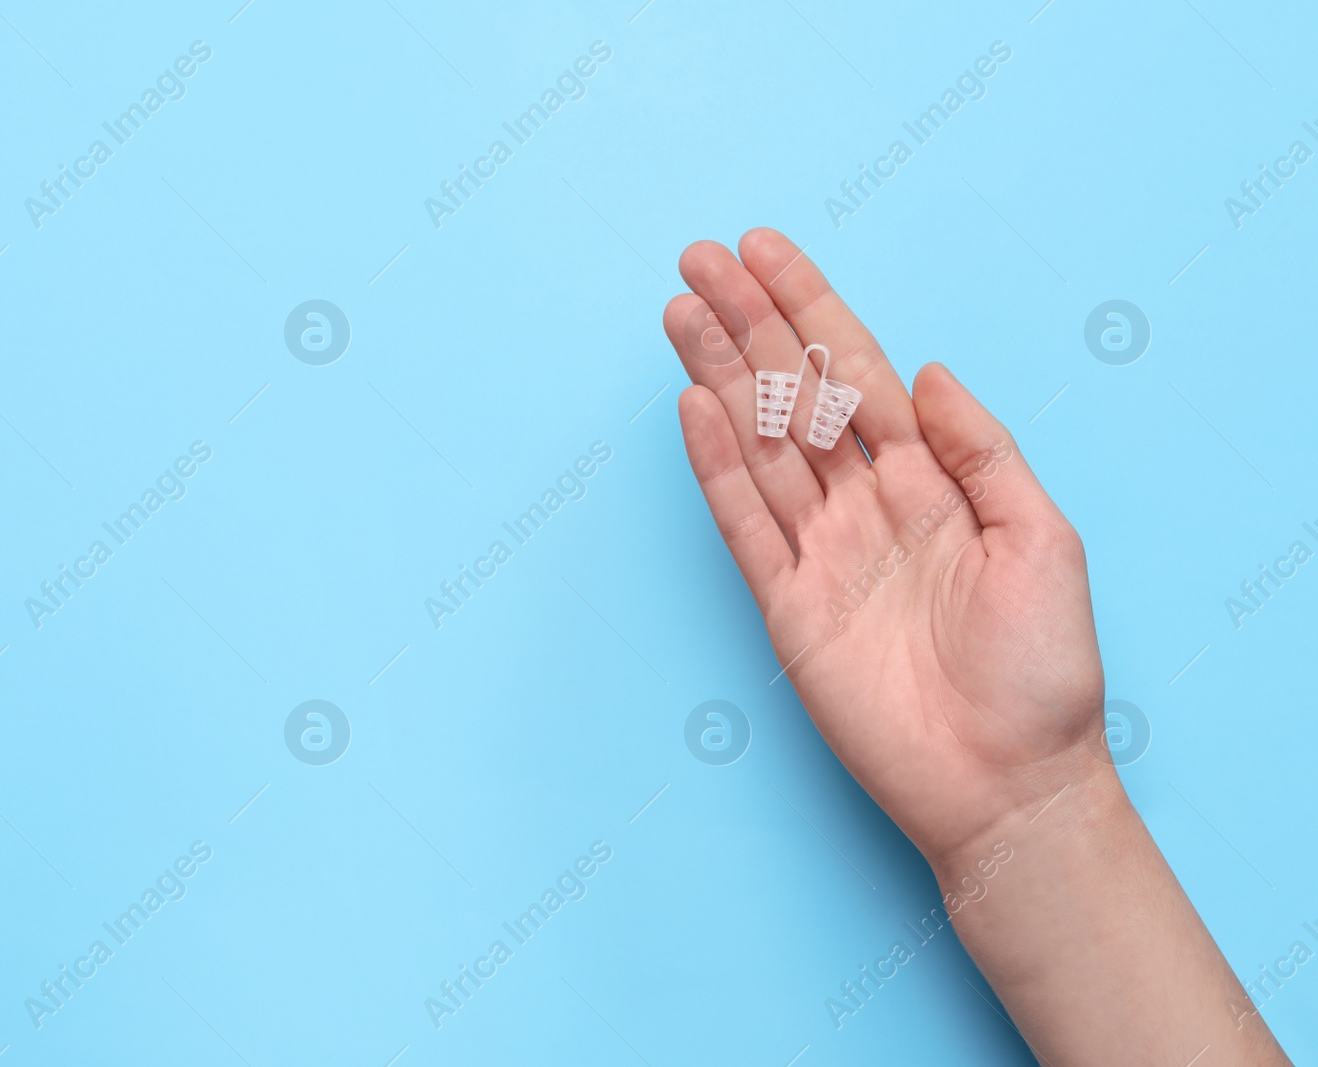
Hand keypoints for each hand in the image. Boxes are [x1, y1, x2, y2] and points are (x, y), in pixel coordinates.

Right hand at [663, 228, 1105, 864]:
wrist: (1008, 783)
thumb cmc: (1044, 670)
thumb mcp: (1043, 540)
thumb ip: (981, 451)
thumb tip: (926, 373)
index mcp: (930, 480)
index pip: (859, 371)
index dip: (811, 307)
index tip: (765, 251)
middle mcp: (867, 503)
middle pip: (796, 393)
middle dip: (748, 323)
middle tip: (700, 260)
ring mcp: (821, 552)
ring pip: (760, 443)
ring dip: (719, 376)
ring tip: (681, 312)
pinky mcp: (786, 606)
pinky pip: (744, 523)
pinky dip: (716, 466)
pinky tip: (695, 407)